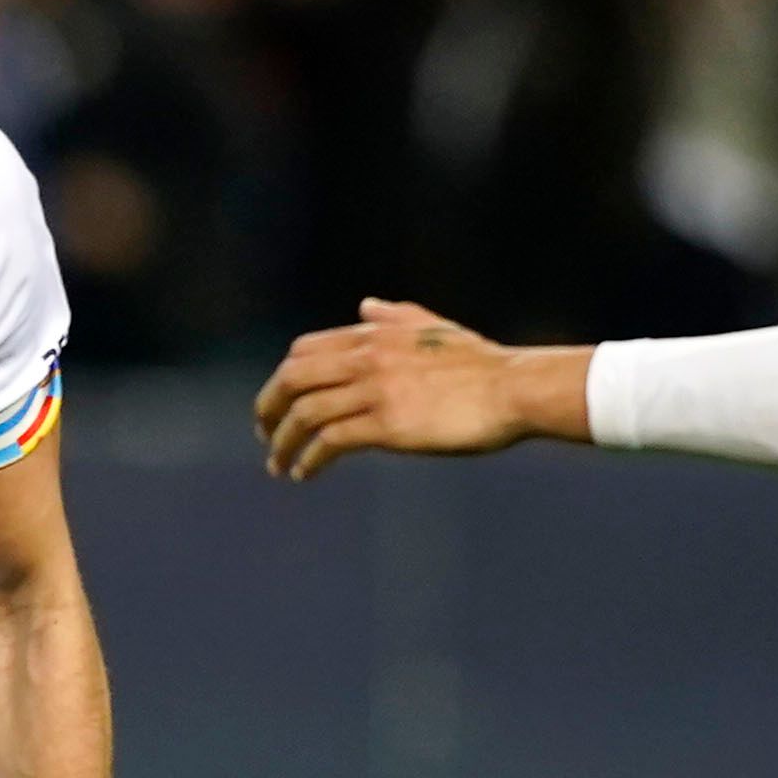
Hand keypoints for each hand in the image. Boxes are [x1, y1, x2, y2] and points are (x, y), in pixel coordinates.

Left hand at [254, 299, 584, 480]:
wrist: (513, 389)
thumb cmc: (481, 364)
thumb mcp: (432, 327)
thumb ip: (395, 316)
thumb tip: (366, 305)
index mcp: (374, 333)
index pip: (303, 350)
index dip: (282, 378)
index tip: (277, 403)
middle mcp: (366, 357)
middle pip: (292, 379)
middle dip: (269, 408)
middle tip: (264, 435)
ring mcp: (375, 390)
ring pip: (306, 414)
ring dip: (283, 442)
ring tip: (279, 465)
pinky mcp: (388, 424)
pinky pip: (331, 441)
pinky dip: (310, 459)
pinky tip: (305, 473)